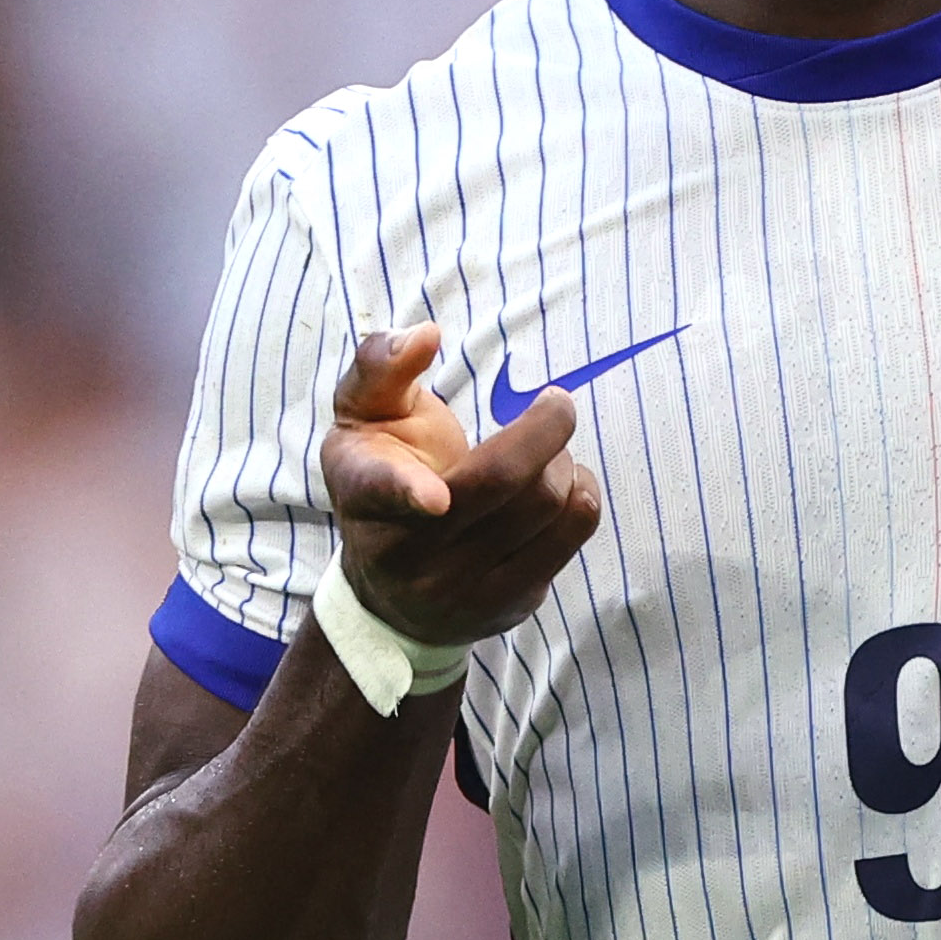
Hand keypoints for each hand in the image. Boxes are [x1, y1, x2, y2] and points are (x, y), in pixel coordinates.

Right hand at [321, 325, 602, 647]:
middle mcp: (408, 552)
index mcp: (365, 494)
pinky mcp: (508, 605)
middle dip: (546, 428)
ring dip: (562, 461)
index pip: (385, 491)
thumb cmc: (380, 478)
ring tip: (549, 450)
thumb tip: (425, 334)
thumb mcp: (361, 419)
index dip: (409, 491)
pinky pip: (570, 539)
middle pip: (500, 482)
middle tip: (557, 402)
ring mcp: (460, 589)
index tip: (436, 498)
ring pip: (544, 507)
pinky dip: (579, 494)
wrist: (388, 596)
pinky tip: (560, 485)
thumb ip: (380, 366)